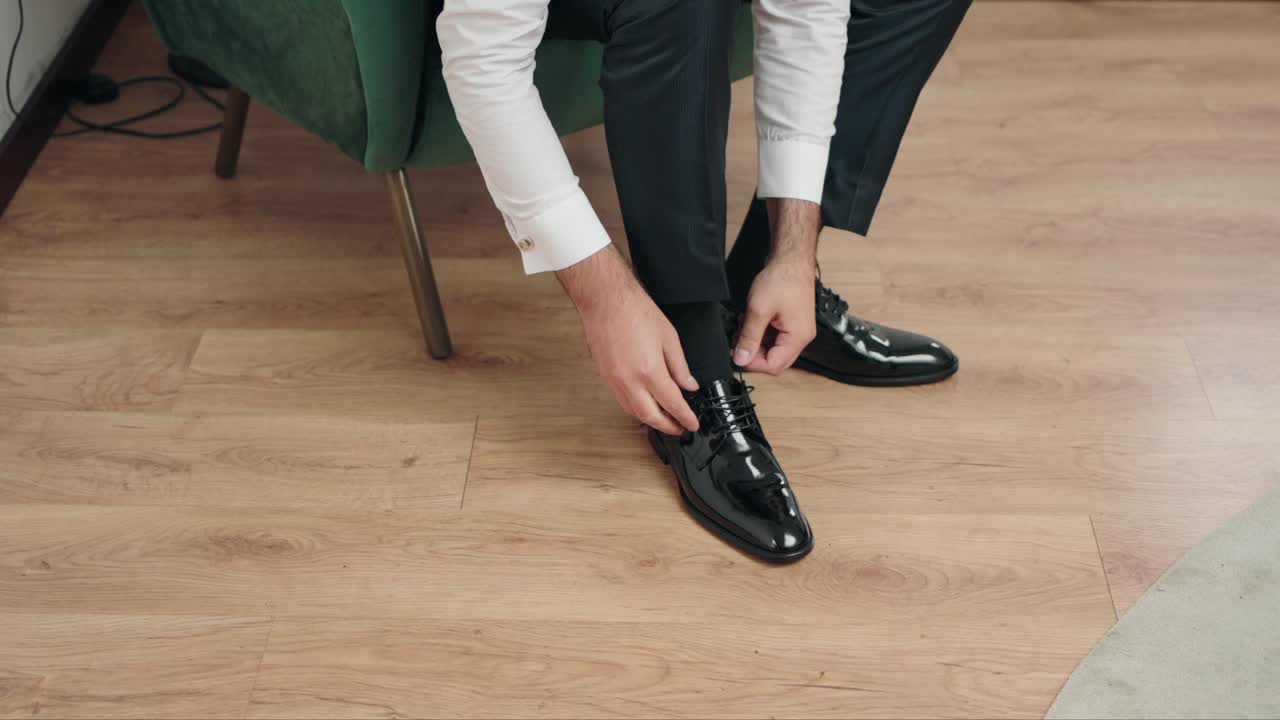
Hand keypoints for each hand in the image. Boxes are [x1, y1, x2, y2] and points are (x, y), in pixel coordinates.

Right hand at [557, 246, 699, 434]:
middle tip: (679, 428)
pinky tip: (644, 402)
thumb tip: (688, 385)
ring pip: (633, 411)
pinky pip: (621, 400)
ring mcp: (614, 380)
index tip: (692, 424)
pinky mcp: (605, 376)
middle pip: (650, 416)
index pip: (672, 404)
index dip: (685, 418)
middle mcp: (629, 380)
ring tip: (664, 418)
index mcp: (649, 370)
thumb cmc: (634, 311)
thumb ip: (680, 365)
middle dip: (667, 426)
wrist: (605, 300)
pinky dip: (635, 407)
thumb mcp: (669, 336)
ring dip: (650, 419)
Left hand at [733, 198, 819, 374]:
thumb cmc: (782, 278)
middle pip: (774, 360)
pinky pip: (773, 338)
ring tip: (743, 327)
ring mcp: (797, 330)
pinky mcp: (790, 323)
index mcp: (798, 337)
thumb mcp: (758, 309)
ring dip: (754, 342)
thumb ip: (749, 337)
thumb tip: (741, 358)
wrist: (791, 259)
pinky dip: (759, 333)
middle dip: (753, 353)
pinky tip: (750, 322)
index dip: (752, 363)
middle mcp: (801, 337)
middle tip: (738, 341)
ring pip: (772, 349)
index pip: (773, 365)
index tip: (737, 354)